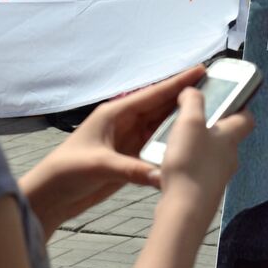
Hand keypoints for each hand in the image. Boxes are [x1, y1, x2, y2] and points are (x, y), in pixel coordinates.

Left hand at [19, 65, 205, 237]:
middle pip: (161, 107)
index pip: (152, 94)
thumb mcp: (98, 166)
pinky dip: (173, 145)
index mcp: (114, 114)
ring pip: (161, 127)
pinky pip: (157, 148)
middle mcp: (124, 124)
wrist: (50, 197)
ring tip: (210, 113)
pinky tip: (191, 143)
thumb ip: (131, 169)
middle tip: (216, 89)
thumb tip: (161, 174)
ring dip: (182, 121)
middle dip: (186, 98)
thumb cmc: (65, 173)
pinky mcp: (130, 161)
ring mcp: (128, 142)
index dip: (177, 82)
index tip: (201, 70)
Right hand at [157, 87, 253, 227]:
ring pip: (210, 155)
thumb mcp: (189, 121)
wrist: (185, 209)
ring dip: (195, 147)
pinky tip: (168, 167)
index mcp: (231, 137)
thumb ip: (192, 101)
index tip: (225, 100)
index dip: (238, 107)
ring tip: (173, 143)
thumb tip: (193, 92)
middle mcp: (229, 158)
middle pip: (225, 137)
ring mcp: (218, 177)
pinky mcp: (204, 192)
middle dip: (209, 127)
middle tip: (189, 120)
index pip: (246, 118)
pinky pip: (197, 172)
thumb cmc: (190, 163)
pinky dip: (186, 166)